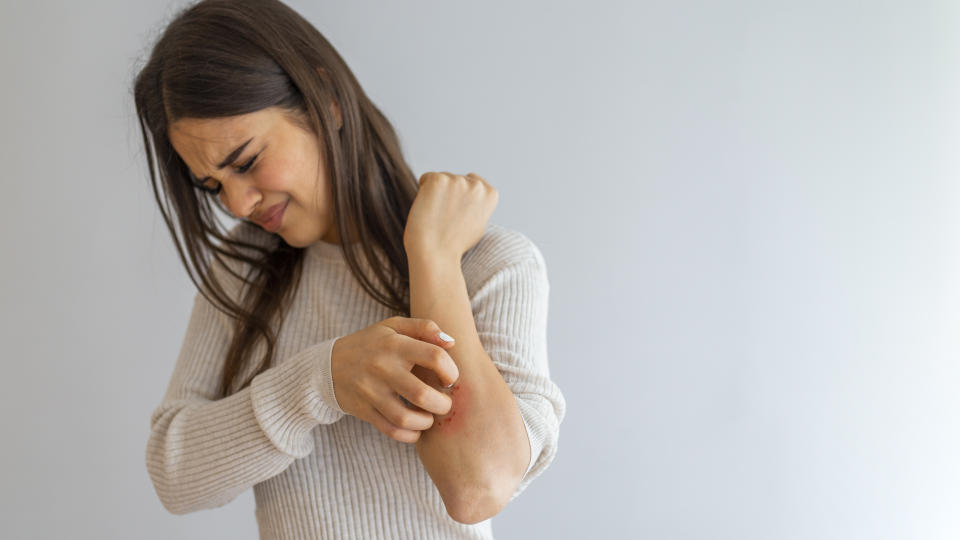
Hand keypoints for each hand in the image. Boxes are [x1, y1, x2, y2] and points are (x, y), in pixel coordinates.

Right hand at [330, 316, 459, 442]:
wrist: (329, 365)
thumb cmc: (372, 345)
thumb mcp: (394, 327)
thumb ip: (425, 328)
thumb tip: (451, 342)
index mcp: (395, 344)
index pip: (434, 357)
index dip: (451, 371)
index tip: (449, 379)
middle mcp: (383, 368)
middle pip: (422, 394)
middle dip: (442, 404)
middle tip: (444, 403)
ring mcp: (371, 391)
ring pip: (405, 418)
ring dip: (426, 423)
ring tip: (429, 417)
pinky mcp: (364, 410)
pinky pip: (391, 430)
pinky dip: (409, 435)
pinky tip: (416, 429)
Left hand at [403, 172, 498, 260]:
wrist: (436, 254)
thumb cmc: (454, 245)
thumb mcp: (478, 224)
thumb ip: (477, 205)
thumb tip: (469, 195)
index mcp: (490, 194)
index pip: (473, 182)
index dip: (461, 198)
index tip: (458, 215)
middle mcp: (477, 185)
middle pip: (456, 180)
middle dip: (448, 195)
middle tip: (446, 219)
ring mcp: (458, 181)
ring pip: (441, 179)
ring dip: (436, 194)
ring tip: (437, 217)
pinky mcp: (438, 180)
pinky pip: (426, 179)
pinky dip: (423, 193)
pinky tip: (428, 210)